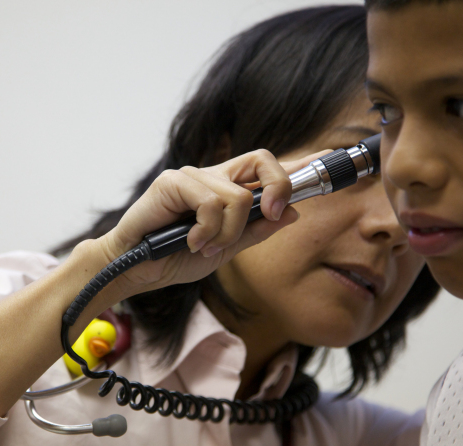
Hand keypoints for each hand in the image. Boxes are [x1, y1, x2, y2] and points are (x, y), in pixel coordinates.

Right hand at [86, 148, 328, 297]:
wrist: (135, 270)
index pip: (267, 169)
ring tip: (205, 247)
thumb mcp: (225, 250)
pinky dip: (207, 230)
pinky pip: (211, 202)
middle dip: (279, 187)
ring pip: (238, 195)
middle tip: (272, 215)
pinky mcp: (172, 182)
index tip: (327, 161)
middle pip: (262, 159)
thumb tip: (291, 214)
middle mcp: (212, 176)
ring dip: (227, 232)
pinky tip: (192, 242)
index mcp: (226, 190)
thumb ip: (255, 232)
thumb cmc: (174, 258)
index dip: (299, 164)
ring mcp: (192, 176)